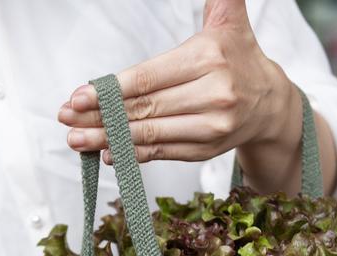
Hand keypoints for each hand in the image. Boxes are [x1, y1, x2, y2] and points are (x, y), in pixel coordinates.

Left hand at [57, 0, 317, 193]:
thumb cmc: (238, 58)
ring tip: (76, 139)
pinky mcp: (205, 150)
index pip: (150, 78)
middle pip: (145, 108)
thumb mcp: (229, 21)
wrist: (270, 103)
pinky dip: (132, 154)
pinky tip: (106, 153)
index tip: (79, 96)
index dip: (112, 90)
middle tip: (66, 117)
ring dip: (107, 139)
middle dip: (100, 115)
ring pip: (149, 135)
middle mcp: (213, 96)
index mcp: (209, 60)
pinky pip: (162, 152)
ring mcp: (210, 127)